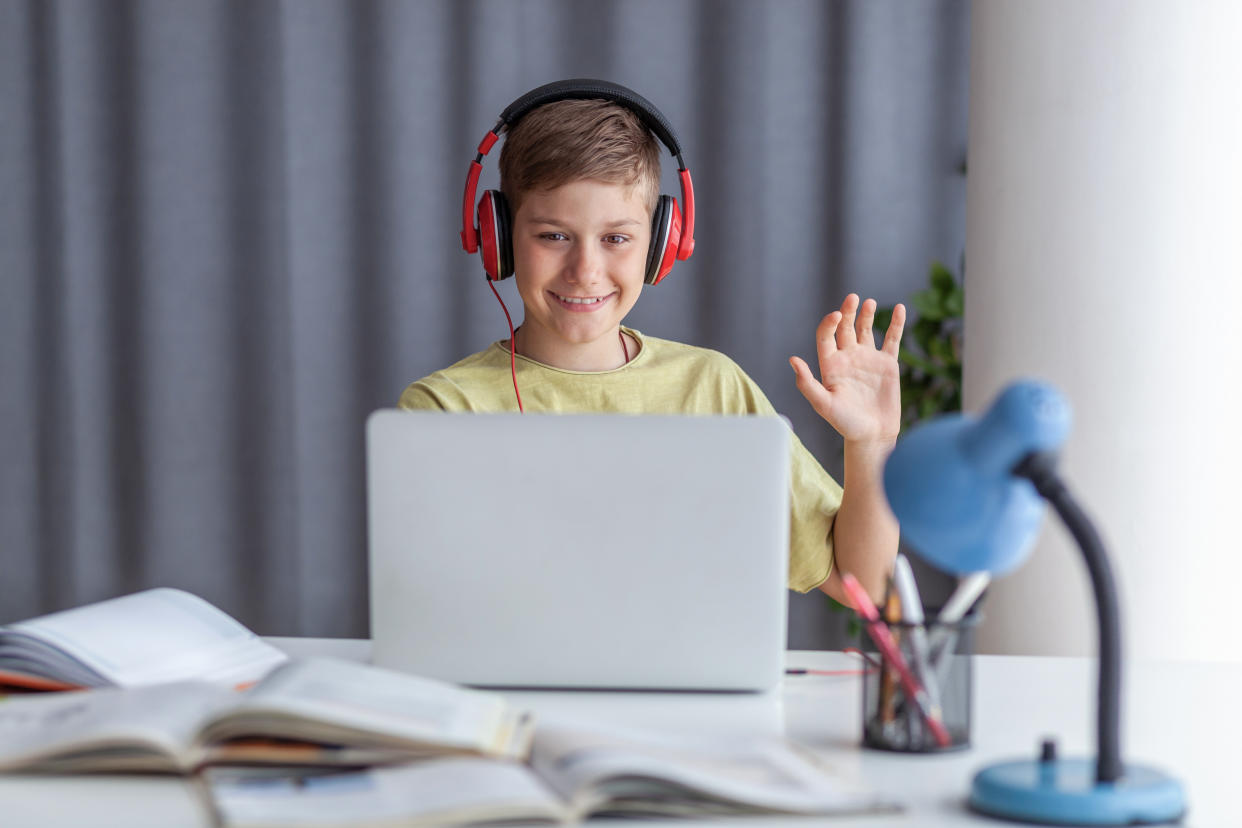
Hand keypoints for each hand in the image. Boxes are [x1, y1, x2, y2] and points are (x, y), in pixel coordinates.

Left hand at [790, 294, 905, 446]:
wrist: (872, 435)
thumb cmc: (845, 423)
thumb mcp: (823, 404)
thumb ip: (807, 383)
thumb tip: (793, 359)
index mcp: (830, 364)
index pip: (826, 335)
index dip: (829, 323)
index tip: (836, 315)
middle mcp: (848, 358)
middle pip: (845, 327)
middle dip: (847, 311)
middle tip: (852, 298)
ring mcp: (868, 360)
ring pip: (867, 329)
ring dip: (867, 314)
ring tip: (869, 302)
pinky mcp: (887, 365)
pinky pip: (892, 339)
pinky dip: (896, 324)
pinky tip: (901, 309)